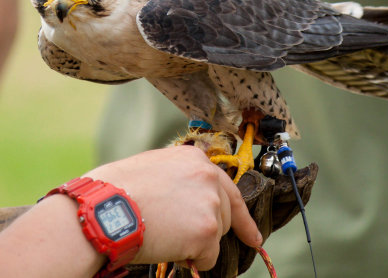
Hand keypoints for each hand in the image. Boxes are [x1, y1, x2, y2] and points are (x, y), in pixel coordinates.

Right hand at [85, 146, 261, 270]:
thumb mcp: (153, 167)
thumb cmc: (117, 189)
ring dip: (196, 241)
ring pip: (216, 235)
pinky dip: (193, 259)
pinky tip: (170, 246)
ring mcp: (209, 203)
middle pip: (224, 213)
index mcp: (195, 160)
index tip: (252, 234)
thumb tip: (186, 193)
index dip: (240, 214)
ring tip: (166, 233)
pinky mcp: (206, 230)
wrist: (104, 208)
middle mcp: (208, 177)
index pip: (227, 188)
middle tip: (184, 234)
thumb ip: (179, 175)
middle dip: (208, 227)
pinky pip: (208, 256)